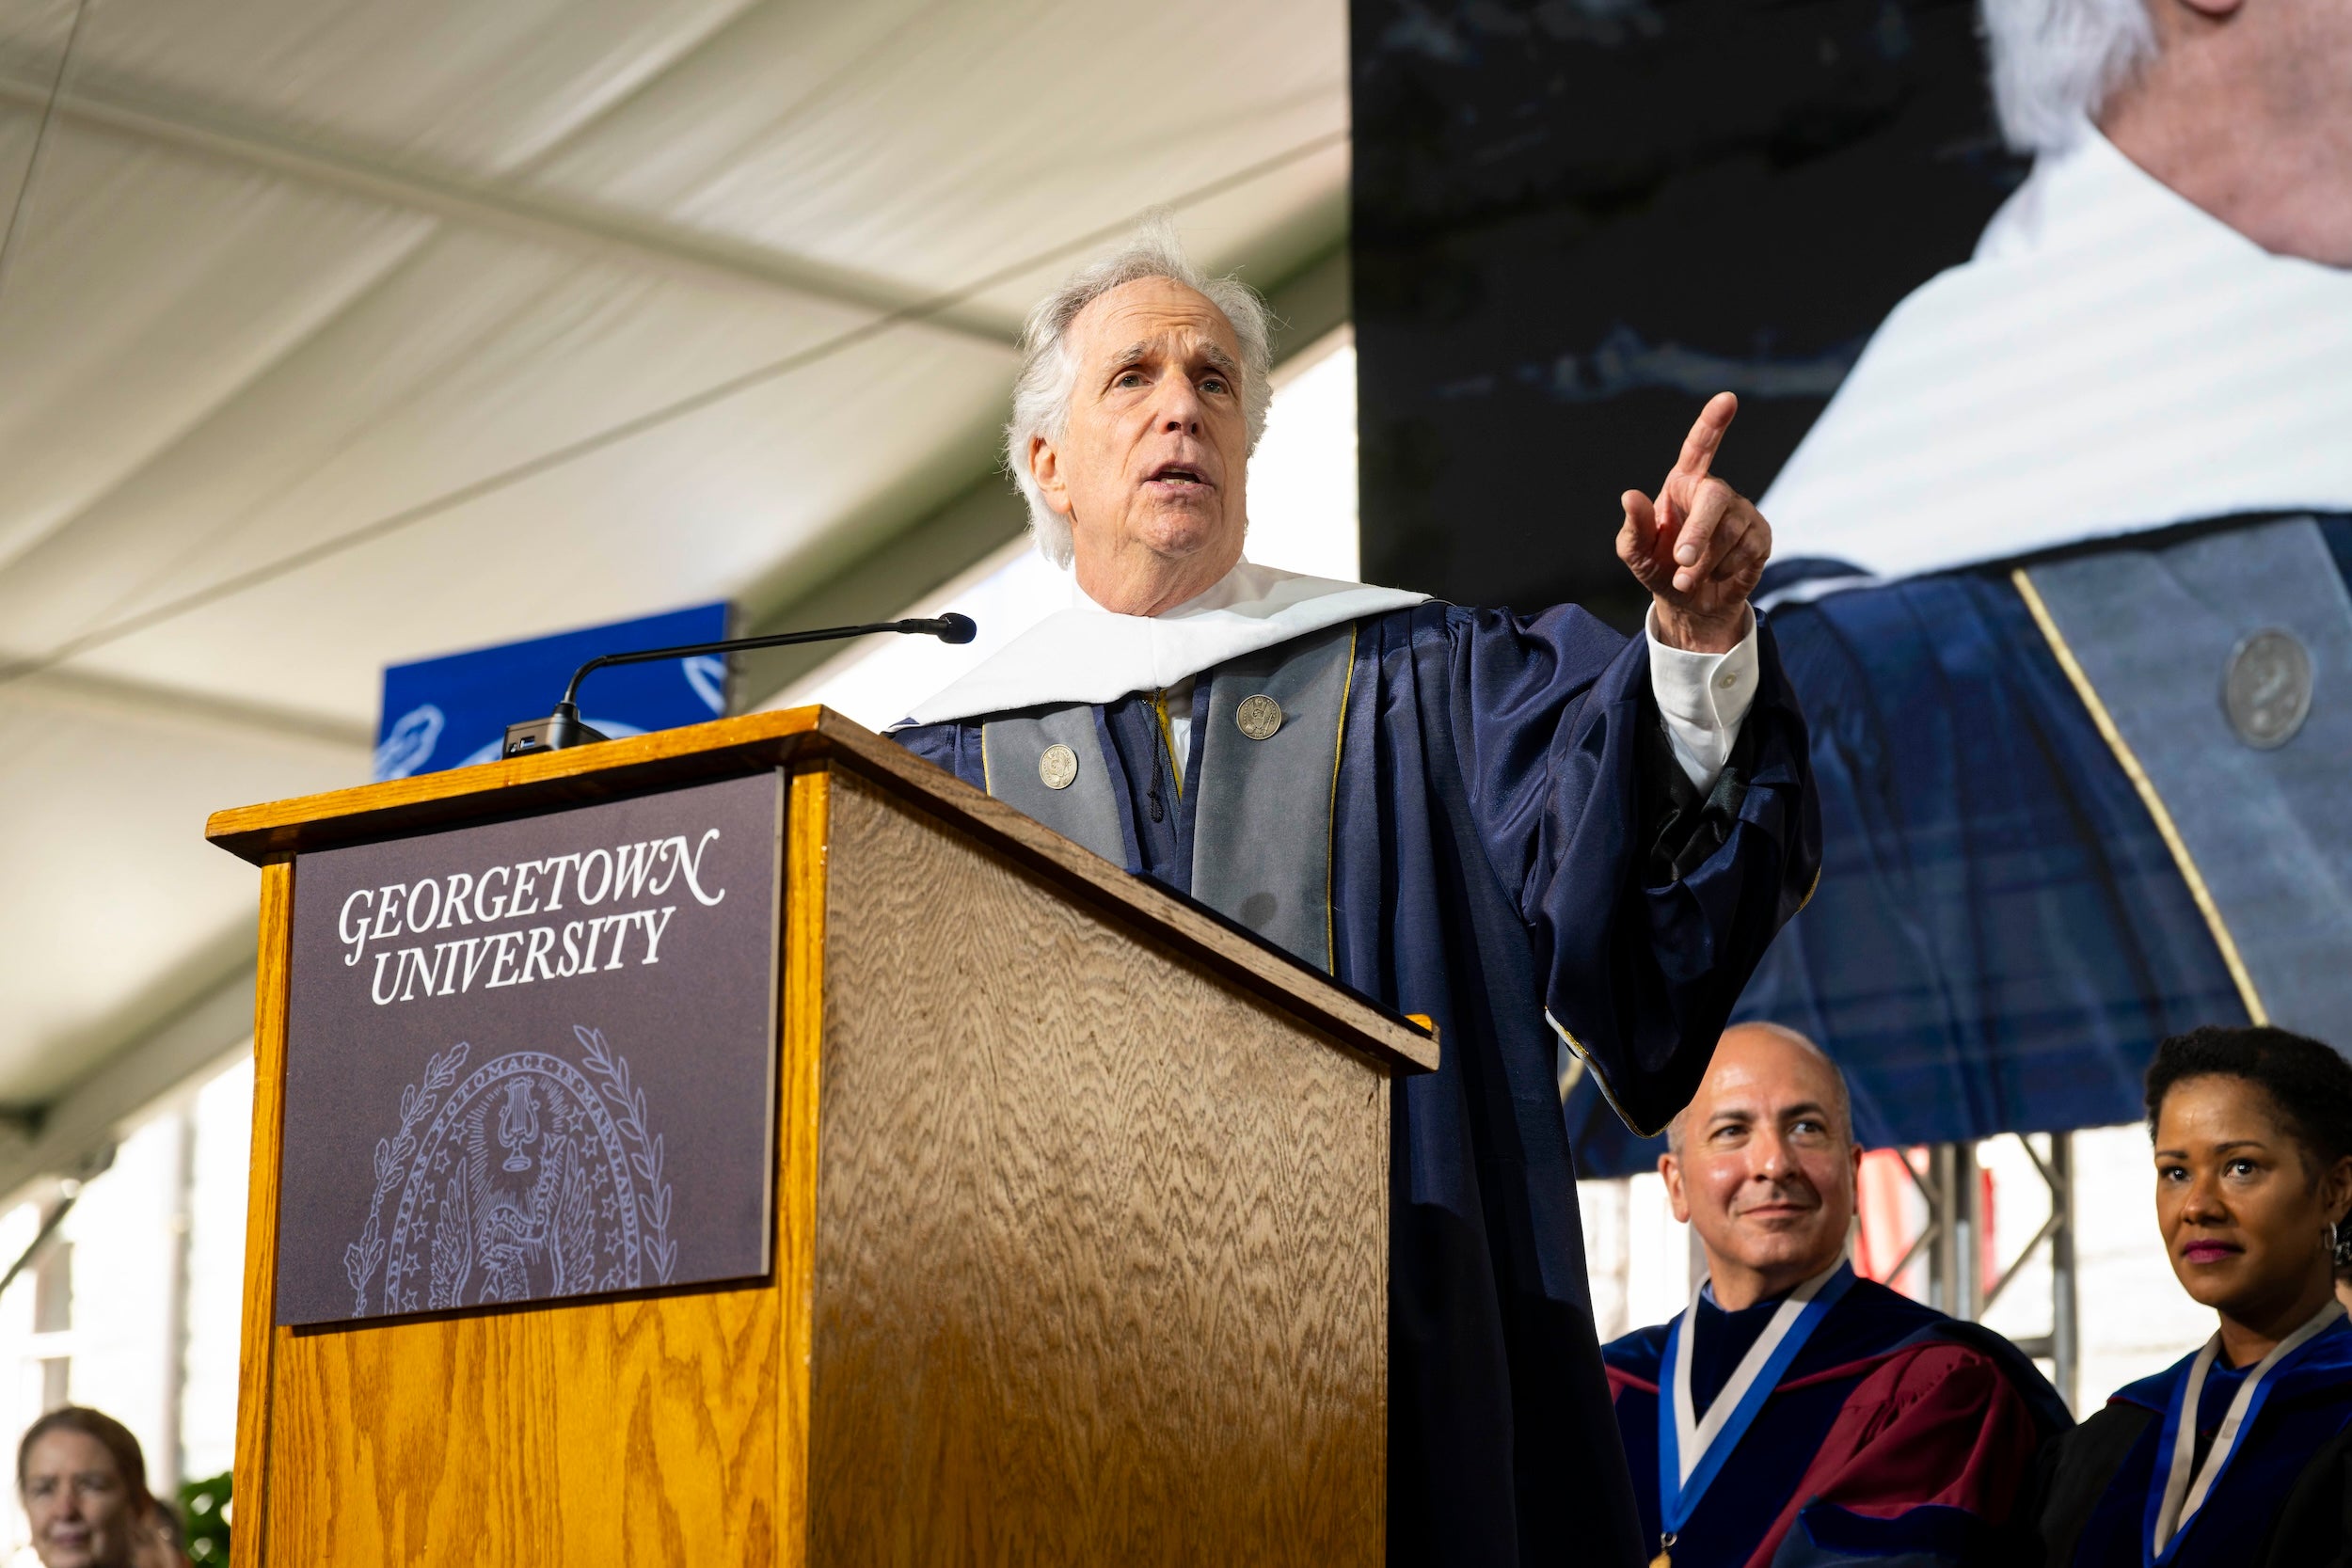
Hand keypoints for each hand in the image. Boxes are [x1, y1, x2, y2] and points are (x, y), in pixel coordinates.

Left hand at [1617, 392, 1770, 652]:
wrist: (1690, 603)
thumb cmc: (1659, 567)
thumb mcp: (1635, 552)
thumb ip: (1634, 526)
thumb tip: (1629, 495)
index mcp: (1683, 484)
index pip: (1699, 447)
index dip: (1712, 423)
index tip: (1728, 399)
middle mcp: (1716, 492)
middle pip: (1716, 497)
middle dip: (1698, 533)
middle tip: (1681, 563)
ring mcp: (1742, 512)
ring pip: (1729, 533)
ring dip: (1703, 564)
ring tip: (1688, 577)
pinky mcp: (1761, 536)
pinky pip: (1746, 551)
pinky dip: (1724, 571)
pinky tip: (1716, 575)